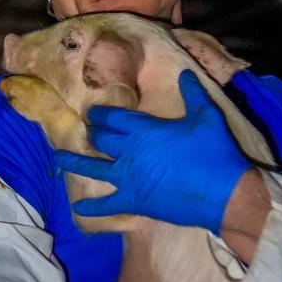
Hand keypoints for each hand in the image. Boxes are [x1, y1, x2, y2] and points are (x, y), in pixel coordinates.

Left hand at [55, 70, 250, 234]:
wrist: (224, 192)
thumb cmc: (215, 152)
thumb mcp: (206, 116)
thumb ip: (193, 93)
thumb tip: (186, 73)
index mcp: (144, 130)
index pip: (114, 117)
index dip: (101, 114)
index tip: (93, 112)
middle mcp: (129, 152)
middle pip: (101, 139)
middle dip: (91, 133)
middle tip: (84, 131)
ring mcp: (128, 178)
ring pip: (93, 167)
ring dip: (74, 162)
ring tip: (57, 158)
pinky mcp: (134, 201)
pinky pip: (107, 205)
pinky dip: (91, 208)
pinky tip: (77, 208)